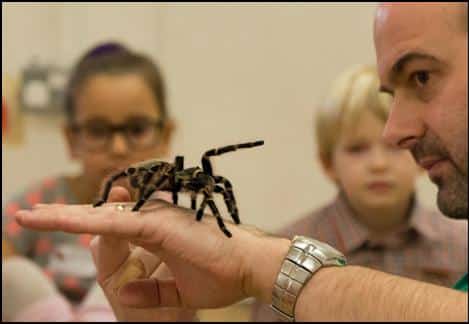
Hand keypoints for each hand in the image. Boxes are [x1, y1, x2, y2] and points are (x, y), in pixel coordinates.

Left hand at [16, 186, 289, 308]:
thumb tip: (125, 293)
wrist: (249, 267)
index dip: (86, 226)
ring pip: (99, 218)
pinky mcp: (155, 224)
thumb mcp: (178, 292)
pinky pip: (111, 224)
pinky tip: (51, 221)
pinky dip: (80, 221)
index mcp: (156, 233)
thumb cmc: (221, 275)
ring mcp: (153, 218)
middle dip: (63, 217)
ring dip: (62, 216)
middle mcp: (152, 219)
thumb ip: (151, 292)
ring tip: (28, 216)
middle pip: (100, 219)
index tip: (62, 225)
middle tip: (29, 214)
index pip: (113, 228)